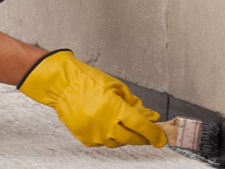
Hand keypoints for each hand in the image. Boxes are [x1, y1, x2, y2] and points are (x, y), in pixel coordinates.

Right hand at [19, 50, 166, 147]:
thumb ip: (135, 104)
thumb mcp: (117, 88)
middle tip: (147, 133)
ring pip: (118, 143)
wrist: (63, 85)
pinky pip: (103, 142)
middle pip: (132, 138)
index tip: (161, 138)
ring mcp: (95, 133)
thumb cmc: (88, 81)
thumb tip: (150, 116)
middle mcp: (106, 124)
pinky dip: (109, 136)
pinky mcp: (85, 139)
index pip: (142, 127)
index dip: (155, 134)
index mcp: (116, 109)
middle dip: (142, 137)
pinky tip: (107, 125)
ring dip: (125, 136)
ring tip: (122, 124)